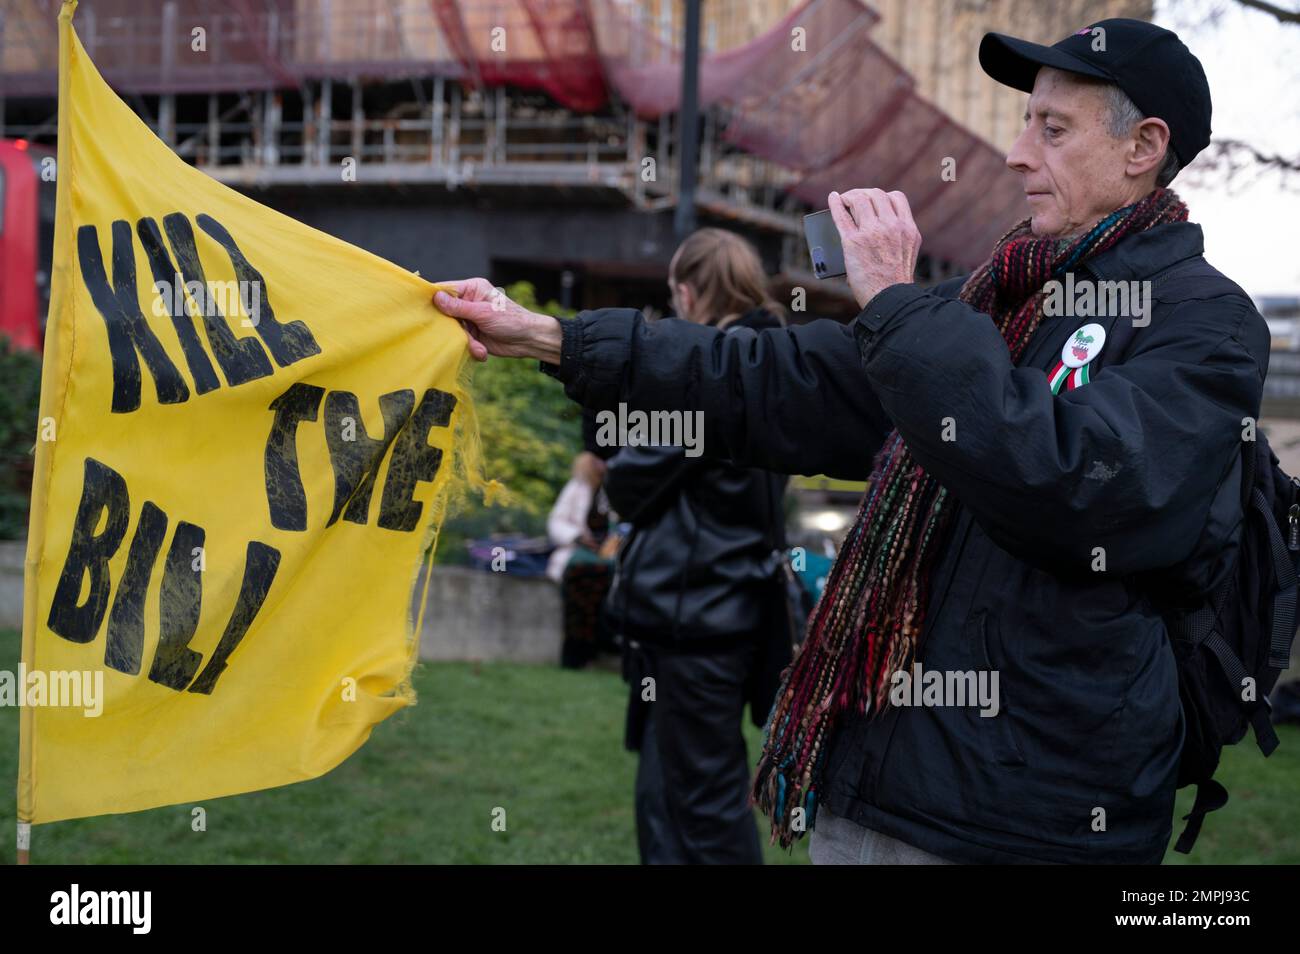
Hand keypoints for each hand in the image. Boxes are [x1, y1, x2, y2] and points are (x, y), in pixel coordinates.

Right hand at [432, 278, 561, 362]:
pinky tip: (482, 351)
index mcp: (472, 288)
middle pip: (446, 313)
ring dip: (465, 341)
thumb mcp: (483, 312)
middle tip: (458, 333)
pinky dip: (471, 348)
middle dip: (452, 327)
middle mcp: (469, 302)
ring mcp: (470, 319)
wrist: (529, 340)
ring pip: (453, 330)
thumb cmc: (511, 320)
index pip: (446, 290)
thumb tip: (436, 297)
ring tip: (478, 346)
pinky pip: (462, 341)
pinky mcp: (473, 335)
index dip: (433, 299)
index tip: (421, 308)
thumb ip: (458, 307)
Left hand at [828, 189, 921, 308]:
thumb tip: (874, 226)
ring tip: (843, 202)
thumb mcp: (907, 253)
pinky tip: (832, 199)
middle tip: (854, 200)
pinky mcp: (853, 242)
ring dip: (849, 197)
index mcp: (907, 229)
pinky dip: (835, 204)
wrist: (888, 299)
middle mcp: (892, 226)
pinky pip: (841, 215)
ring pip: (859, 200)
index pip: (896, 198)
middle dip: (863, 194)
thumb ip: (897, 237)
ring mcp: (872, 232)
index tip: (874, 201)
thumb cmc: (894, 283)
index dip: (882, 196)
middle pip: (876, 195)